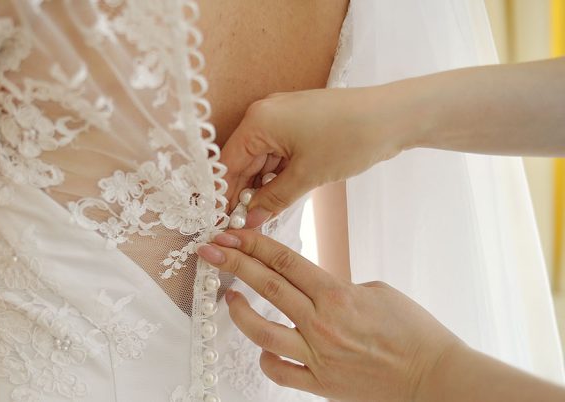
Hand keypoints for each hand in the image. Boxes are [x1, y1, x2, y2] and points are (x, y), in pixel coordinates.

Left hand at [197, 230, 462, 401]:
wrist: (434, 377)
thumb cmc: (414, 331)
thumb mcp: (378, 291)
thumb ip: (337, 286)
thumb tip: (313, 285)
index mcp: (337, 295)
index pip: (285, 260)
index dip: (253, 244)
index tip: (230, 233)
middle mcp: (322, 324)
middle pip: (267, 286)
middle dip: (233, 263)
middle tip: (210, 249)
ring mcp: (318, 356)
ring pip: (263, 332)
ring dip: (240, 313)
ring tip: (229, 298)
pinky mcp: (320, 385)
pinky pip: (280, 372)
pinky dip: (266, 358)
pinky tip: (262, 347)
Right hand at [220, 88, 405, 226]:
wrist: (393, 116)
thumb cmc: (349, 139)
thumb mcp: (307, 176)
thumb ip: (273, 200)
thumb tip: (251, 220)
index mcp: (258, 122)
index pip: (228, 164)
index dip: (225, 195)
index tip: (226, 221)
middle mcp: (264, 114)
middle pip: (242, 160)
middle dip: (244, 191)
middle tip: (246, 224)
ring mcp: (282, 115)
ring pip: (261, 157)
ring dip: (262, 184)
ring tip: (265, 214)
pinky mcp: (298, 121)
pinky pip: (277, 150)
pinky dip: (277, 173)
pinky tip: (281, 195)